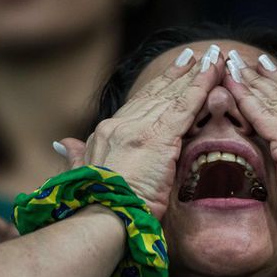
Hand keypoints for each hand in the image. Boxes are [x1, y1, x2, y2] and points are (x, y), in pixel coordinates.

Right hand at [58, 49, 223, 218]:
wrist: (100, 219)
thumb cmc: (93, 207)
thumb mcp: (82, 174)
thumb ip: (75, 155)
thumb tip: (62, 143)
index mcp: (106, 133)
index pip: (137, 105)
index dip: (156, 88)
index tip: (170, 74)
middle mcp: (121, 125)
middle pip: (157, 95)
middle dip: (177, 75)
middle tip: (193, 57)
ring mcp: (140, 129)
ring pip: (174, 96)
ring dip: (196, 76)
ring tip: (212, 59)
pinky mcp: (159, 139)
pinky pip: (186, 107)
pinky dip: (202, 88)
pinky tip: (214, 75)